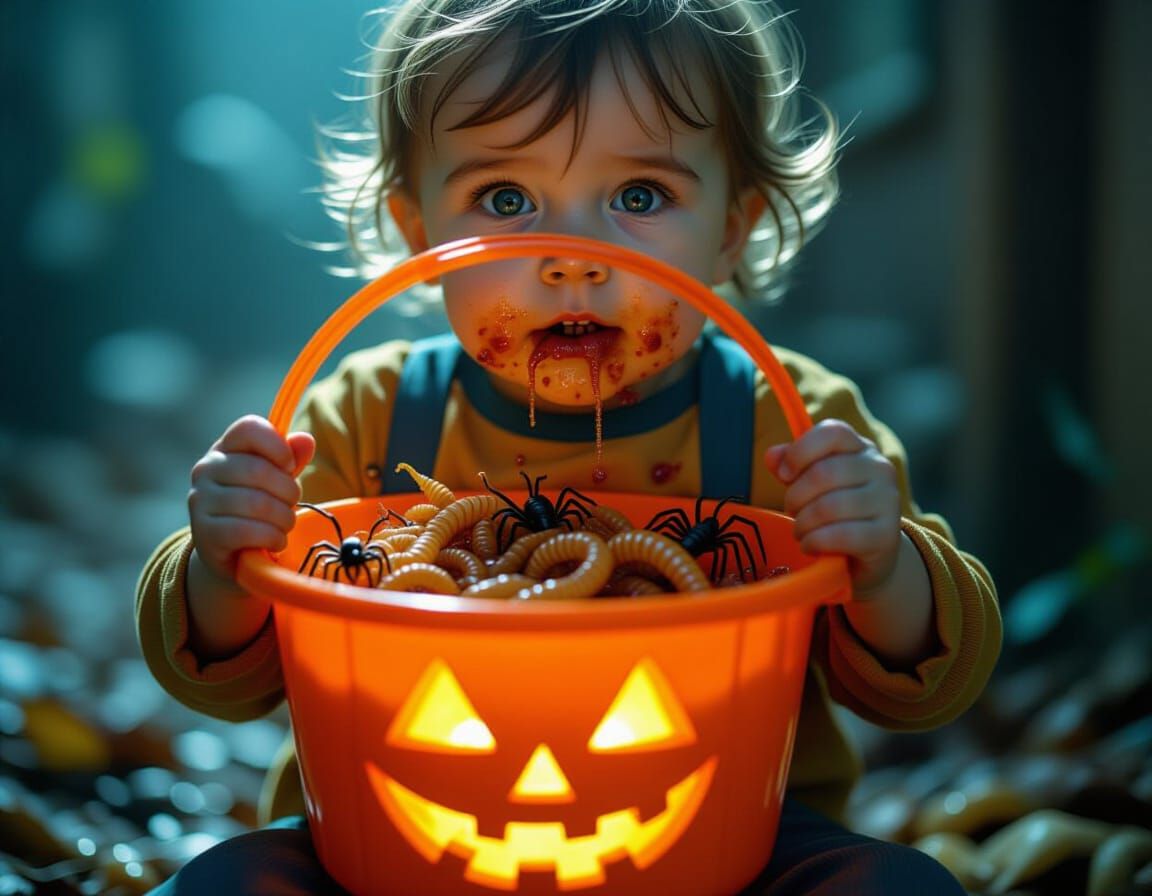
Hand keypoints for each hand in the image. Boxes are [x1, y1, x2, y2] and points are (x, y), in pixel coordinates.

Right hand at [188, 415, 315, 582]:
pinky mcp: (204, 533)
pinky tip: (275, 542)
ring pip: (256, 503)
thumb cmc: (259, 509)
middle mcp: (206, 469)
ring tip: (285, 525)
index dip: (278, 446)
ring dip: (283, 519)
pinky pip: (247, 531)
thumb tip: (306, 440)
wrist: (232, 554)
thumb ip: (291, 459)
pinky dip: (272, 538)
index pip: (249, 428)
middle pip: (258, 469)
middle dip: (288, 491)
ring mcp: (200, 501)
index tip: (290, 467)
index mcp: (224, 448)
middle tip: (292, 505)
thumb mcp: (277, 480)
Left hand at [764, 419, 900, 593]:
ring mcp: (887, 501)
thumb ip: (790, 465)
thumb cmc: (835, 512)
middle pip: (824, 472)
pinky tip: (810, 546)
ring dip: (803, 524)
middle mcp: (880, 468)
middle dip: (796, 497)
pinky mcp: (886, 535)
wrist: (869, 554)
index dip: (801, 451)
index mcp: (860, 448)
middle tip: (792, 512)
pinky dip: (815, 542)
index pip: (833, 431)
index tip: (784, 474)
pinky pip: (840, 535)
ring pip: (829, 507)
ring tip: (800, 531)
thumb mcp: (810, 483)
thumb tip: (772, 455)